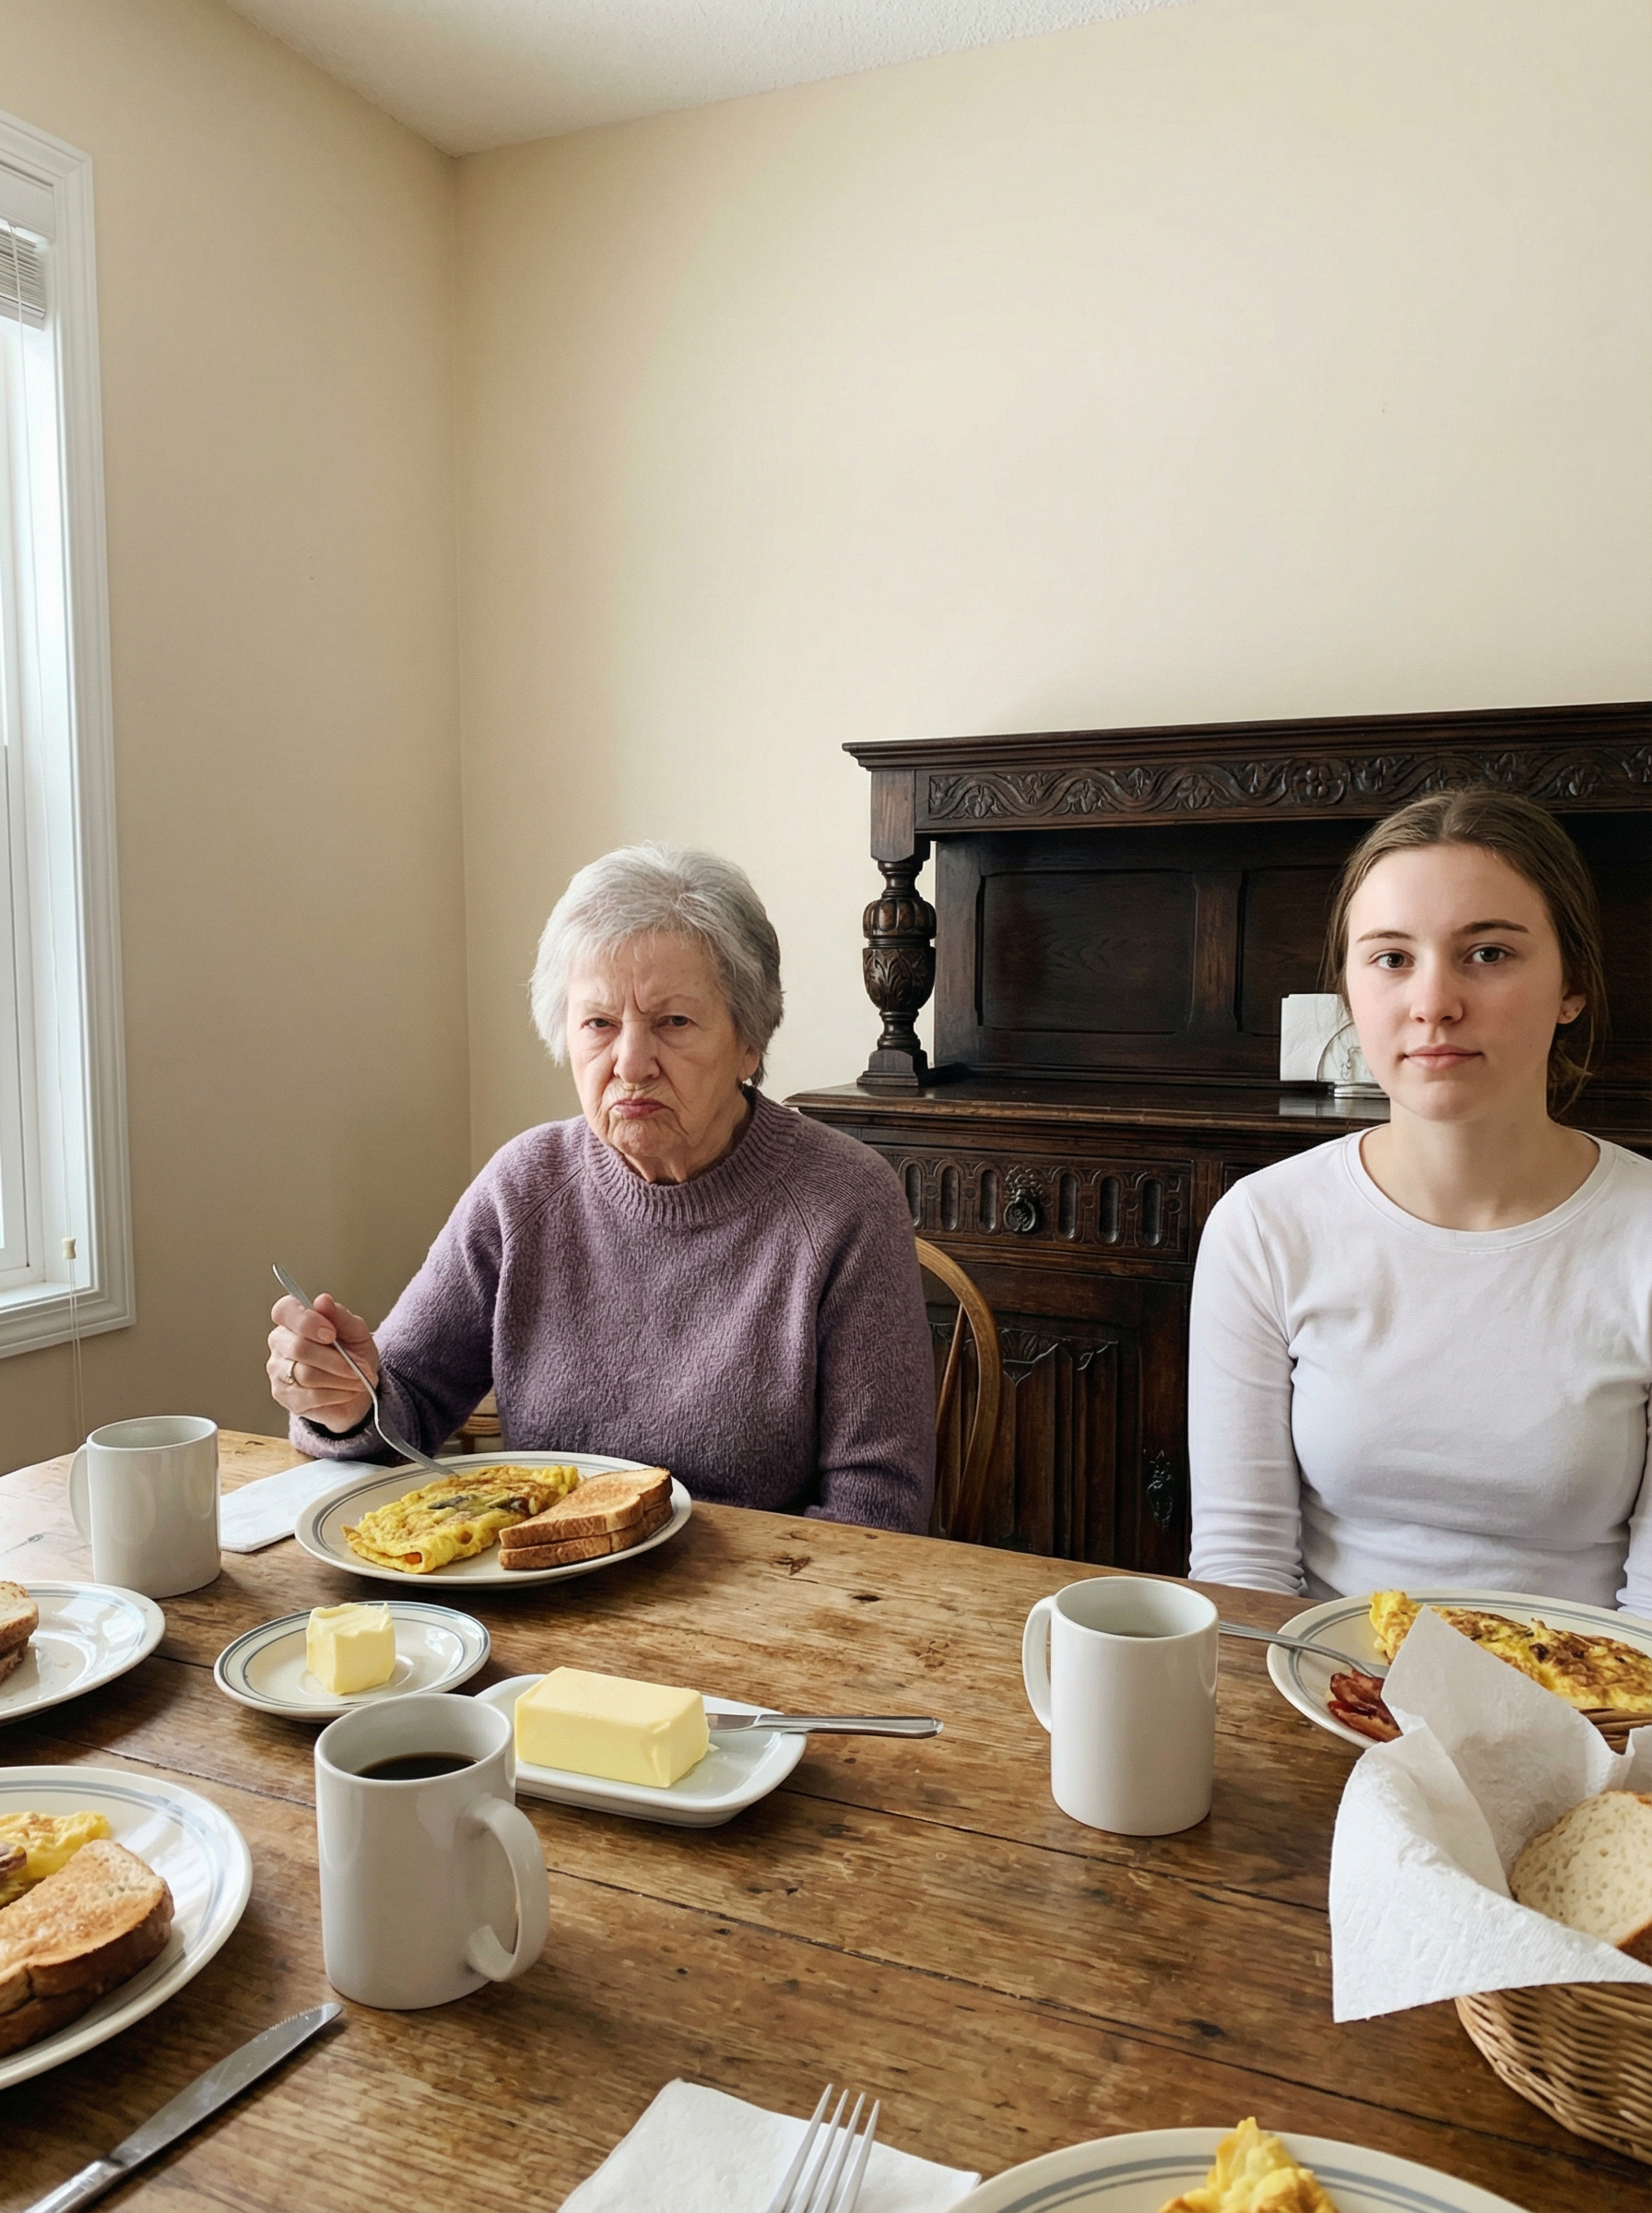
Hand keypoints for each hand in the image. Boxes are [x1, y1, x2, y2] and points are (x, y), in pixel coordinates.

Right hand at [268, 1292, 378, 1433]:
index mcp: (293, 1320)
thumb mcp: (355, 1331)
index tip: (331, 1333)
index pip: (284, 1311)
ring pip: (306, 1375)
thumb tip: (323, 1300)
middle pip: (299, 1348)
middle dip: (336, 1359)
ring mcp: (278, 1371)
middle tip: (360, 1365)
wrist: (357, 1387)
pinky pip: (310, 1396)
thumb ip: (340, 1316)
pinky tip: (348, 1391)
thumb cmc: (353, 1354)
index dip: (306, 1321)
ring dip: (340, 1378)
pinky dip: (337, 1394)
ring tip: (359, 1379)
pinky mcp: (284, 1396)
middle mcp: (280, 1343)